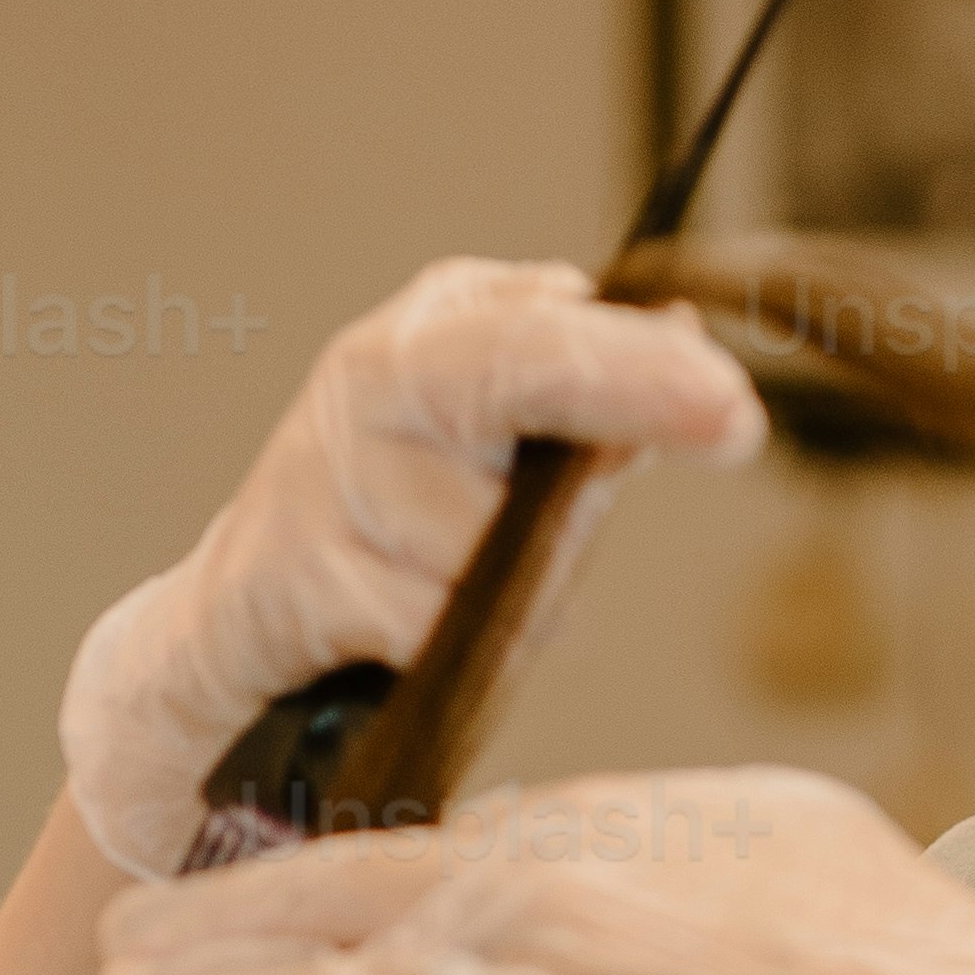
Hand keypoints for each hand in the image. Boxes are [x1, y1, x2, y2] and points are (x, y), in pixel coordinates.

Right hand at [56, 263, 765, 882]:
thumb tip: (688, 339)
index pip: (549, 324)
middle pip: (516, 373)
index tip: (738, 400)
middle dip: (628, 390)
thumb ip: (590, 404)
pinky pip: (430, 628)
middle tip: (733, 418)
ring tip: (466, 598)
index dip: (647, 358)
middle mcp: (375, 379)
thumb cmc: (399, 531)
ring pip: (489, 543)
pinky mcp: (296, 580)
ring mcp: (329, 476)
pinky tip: (414, 639)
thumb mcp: (505, 455)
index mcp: (435, 332)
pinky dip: (452, 650)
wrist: (236, 626)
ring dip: (519, 594)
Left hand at [92, 773, 974, 974]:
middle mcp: (583, 872)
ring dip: (214, 966)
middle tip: (137, 931)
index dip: (342, 878)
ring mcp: (562, 967)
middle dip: (241, 905)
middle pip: (370, 876)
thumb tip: (643, 897)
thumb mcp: (804, 878)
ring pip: (343, 948)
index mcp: (645, 822)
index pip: (459, 845)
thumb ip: (699, 882)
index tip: (265, 897)